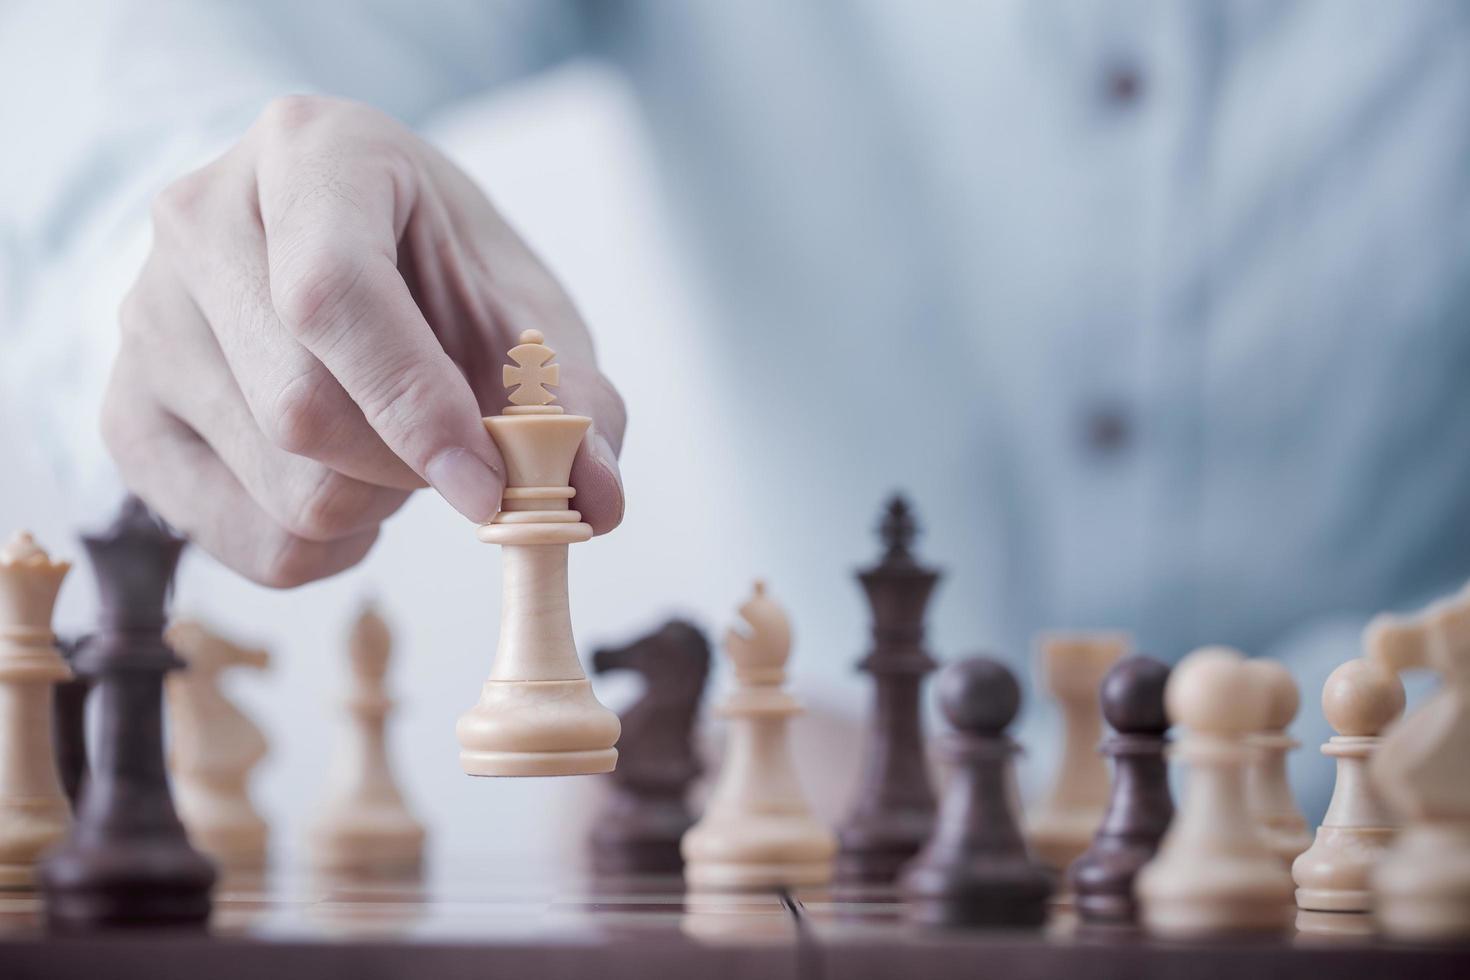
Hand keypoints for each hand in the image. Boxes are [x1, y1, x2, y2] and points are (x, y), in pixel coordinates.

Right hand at [103, 96, 624, 586]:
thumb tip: (598, 503)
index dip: (416, 406)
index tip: (490, 486)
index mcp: (308, 156)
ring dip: (377, 504)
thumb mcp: (517, 305)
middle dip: (412, 466)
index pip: (332, 295)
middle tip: (456, 447)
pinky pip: (243, 542)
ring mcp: (144, 322)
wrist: (321, 251)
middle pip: (303, 412)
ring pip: (280, 490)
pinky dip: (330, 545)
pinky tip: (348, 485)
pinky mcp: (126, 415)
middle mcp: (196, 223)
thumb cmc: (434, 269)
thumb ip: (571, 395)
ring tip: (394, 447)